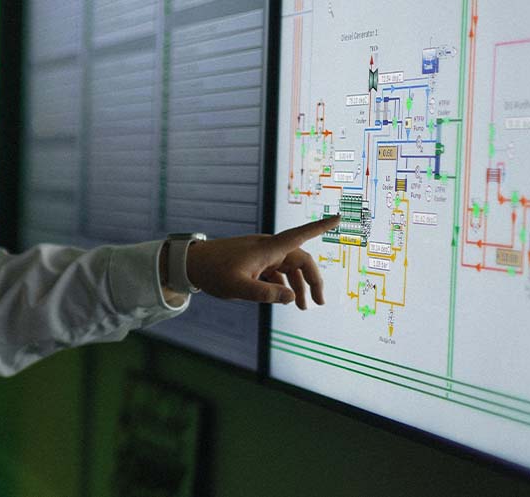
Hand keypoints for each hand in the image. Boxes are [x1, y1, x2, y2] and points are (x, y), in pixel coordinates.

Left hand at [185, 216, 339, 308]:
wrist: (190, 264)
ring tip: (302, 307)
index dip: (321, 227)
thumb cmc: (212, 272)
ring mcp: (261, 255)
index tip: (340, 217)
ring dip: (297, 286)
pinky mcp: (254, 262)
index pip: (300, 235)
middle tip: (319, 302)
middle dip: (312, 280)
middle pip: (300, 260)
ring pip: (288, 268)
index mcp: (268, 249)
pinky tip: (283, 298)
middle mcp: (268, 249)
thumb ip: (265, 294)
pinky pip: (275, 272)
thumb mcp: (238, 287)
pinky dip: (282, 284)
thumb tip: (293, 298)